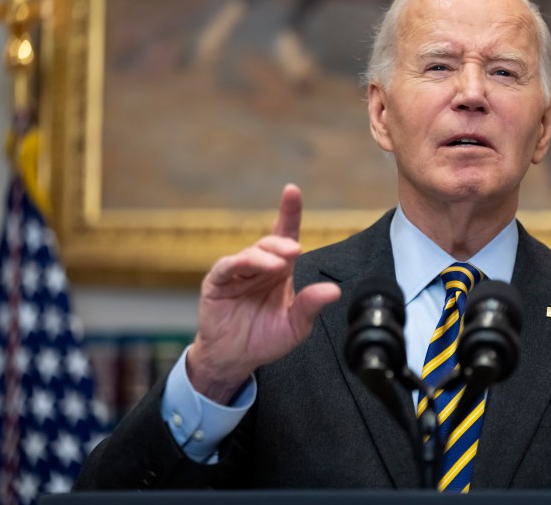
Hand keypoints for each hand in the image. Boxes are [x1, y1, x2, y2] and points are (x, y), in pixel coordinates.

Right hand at [187, 184, 340, 402]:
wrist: (235, 359)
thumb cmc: (265, 338)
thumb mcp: (296, 326)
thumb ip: (311, 306)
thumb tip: (333, 292)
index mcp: (280, 270)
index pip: (286, 235)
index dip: (289, 212)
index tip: (292, 191)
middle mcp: (260, 266)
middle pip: (270, 242)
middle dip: (282, 243)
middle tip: (293, 252)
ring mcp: (237, 273)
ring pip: (251, 253)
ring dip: (264, 257)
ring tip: (278, 266)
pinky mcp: (218, 283)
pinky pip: (227, 267)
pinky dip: (238, 263)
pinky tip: (247, 266)